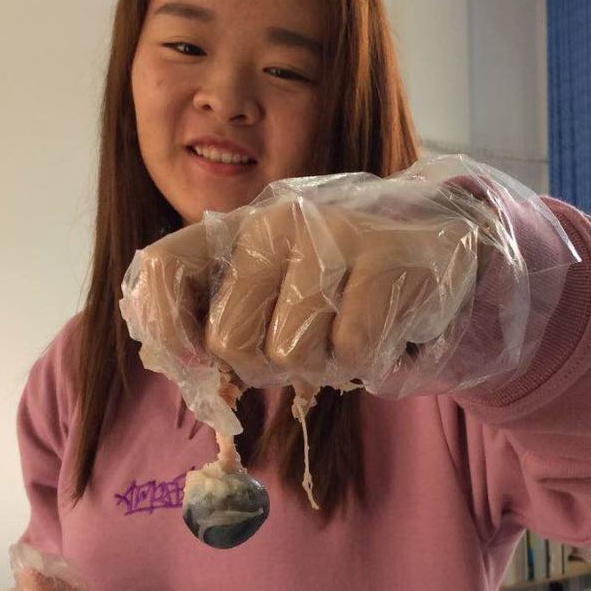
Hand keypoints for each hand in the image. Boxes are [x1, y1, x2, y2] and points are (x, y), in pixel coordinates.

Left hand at [128, 192, 479, 390]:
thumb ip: (220, 319)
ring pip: (292, 354)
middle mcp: (277, 222)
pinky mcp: (385, 261)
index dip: (162, 326)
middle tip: (298, 347)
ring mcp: (333, 237)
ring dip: (321, 366)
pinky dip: (365, 362)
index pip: (161, 267)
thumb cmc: (336, 288)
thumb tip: (173, 359)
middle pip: (228, 340)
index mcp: (237, 229)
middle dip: (262, 368)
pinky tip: (379, 327)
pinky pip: (350, 354)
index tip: (195, 364)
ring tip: (343, 331)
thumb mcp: (274, 295)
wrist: (429, 254)